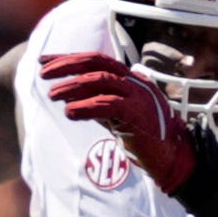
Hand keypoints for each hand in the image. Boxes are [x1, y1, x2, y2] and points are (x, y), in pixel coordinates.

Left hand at [40, 51, 199, 192]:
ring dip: (72, 86)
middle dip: (67, 64)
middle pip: (96, 63)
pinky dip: (85, 107)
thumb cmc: (145, 139)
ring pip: (100, 81)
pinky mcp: (138, 114)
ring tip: (52, 95)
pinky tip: (70, 112)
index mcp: (130, 79)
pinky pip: (107, 105)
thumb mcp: (118, 116)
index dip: (68, 58)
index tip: (45, 62)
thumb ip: (97, 104)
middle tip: (43, 73)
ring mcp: (138, 96)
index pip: (96, 60)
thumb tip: (68, 98)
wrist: (174, 158)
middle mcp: (135, 82)